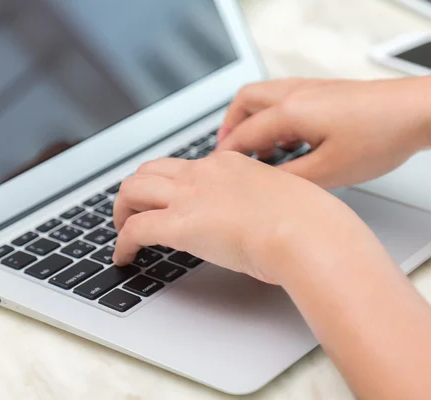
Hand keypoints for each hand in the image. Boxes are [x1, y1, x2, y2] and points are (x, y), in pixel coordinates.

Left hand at [112, 152, 369, 284]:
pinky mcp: (178, 225)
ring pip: (133, 190)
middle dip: (137, 190)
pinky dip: (122, 244)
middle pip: (151, 170)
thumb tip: (266, 221)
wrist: (306, 231)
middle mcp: (205, 173)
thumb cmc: (309, 221)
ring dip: (121, 210)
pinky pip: (134, 230)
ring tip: (121, 231)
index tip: (173, 200)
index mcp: (231, 164)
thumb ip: (267, 206)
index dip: (173, 183)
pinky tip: (123, 258)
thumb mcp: (285, 202)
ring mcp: (189, 196)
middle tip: (134, 210)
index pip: (188, 167)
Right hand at [217, 74, 430, 187]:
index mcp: (290, 111)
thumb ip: (291, 179)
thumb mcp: (330, 171)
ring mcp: (312, 88)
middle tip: (230, 153)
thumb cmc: (381, 136)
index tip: (219, 172)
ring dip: (253, 120)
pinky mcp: (327, 91)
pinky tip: (290, 140)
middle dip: (231, 127)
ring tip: (260, 150)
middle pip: (245, 102)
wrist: (419, 111)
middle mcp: (296, 93)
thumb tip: (268, 184)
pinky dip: (275, 117)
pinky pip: (286, 99)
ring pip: (265, 97)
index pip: (243, 134)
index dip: (228, 156)